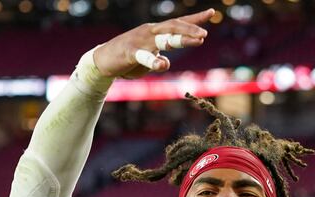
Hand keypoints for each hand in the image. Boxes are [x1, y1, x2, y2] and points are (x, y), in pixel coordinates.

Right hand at [93, 9, 213, 78]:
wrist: (102, 62)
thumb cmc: (127, 60)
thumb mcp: (147, 62)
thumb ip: (159, 60)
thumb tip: (167, 62)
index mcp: (155, 32)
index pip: (177, 23)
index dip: (195, 19)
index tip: (212, 13)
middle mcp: (149, 32)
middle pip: (174, 27)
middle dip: (191, 30)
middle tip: (205, 34)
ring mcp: (140, 40)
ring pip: (164, 38)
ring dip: (183, 38)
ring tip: (199, 40)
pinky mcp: (129, 52)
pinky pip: (143, 56)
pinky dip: (153, 61)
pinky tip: (163, 64)